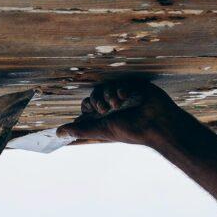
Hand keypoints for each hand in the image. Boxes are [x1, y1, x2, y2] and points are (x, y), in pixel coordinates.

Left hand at [63, 80, 190, 146]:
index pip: (87, 108)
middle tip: (104, 110)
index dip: (86, 107)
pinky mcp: (133, 88)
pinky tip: (127, 96)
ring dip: (108, 95)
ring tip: (117, 104)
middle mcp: (112, 107)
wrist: (157, 123)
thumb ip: (81, 130)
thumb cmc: (131, 131)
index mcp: (105, 118)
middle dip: (96, 101)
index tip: (89, 112)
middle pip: (93, 96)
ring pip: (105, 88)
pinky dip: (120, 89)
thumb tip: (59, 133)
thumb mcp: (102, 131)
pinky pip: (118, 82)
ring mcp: (123, 97)